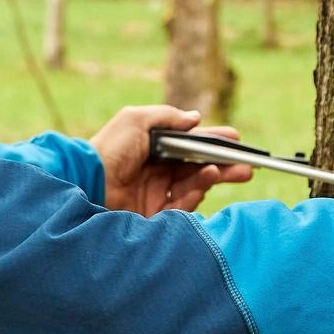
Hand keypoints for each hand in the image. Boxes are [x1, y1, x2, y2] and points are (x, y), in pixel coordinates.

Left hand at [89, 105, 253, 216]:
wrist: (86, 183)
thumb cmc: (107, 149)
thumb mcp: (134, 121)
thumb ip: (166, 117)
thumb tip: (194, 118)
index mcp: (151, 149)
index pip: (188, 146)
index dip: (212, 143)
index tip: (236, 140)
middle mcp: (155, 172)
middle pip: (197, 168)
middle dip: (223, 166)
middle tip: (247, 166)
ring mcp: (155, 195)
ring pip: (194, 187)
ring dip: (212, 178)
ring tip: (225, 171)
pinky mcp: (154, 216)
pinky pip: (183, 207)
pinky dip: (196, 194)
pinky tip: (206, 180)